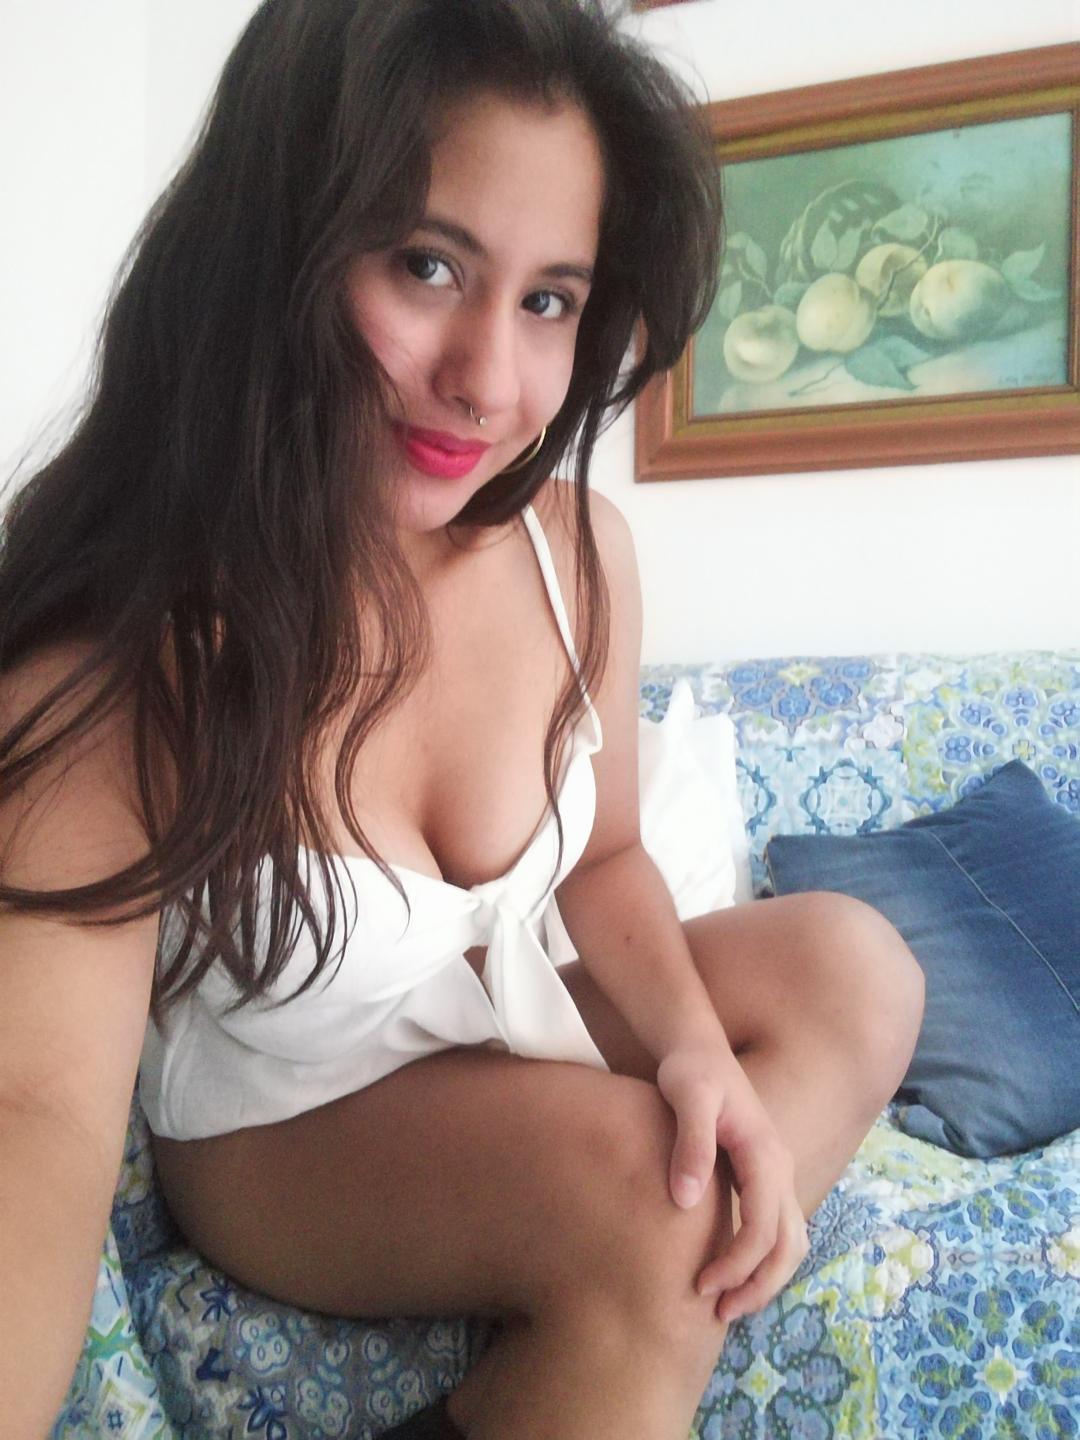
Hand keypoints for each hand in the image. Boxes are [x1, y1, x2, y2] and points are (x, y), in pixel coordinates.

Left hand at [655, 1045, 808, 1323]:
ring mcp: (774, 1172)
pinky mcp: (760, 1175)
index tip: (700, 1286)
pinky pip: (774, 1228)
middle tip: (717, 1313)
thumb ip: (690, 1145)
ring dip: (763, 1278)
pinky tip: (726, 1271)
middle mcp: (779, 1167)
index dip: (736, 1264)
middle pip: (787, 1245)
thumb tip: (685, 1201)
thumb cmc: (688, 1070)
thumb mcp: (687, 1097)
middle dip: (758, 1286)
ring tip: (724, 1303)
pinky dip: (759, 1259)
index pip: (763, 1227)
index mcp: (765, 1153)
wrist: (696, 1046)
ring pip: (788, 1241)